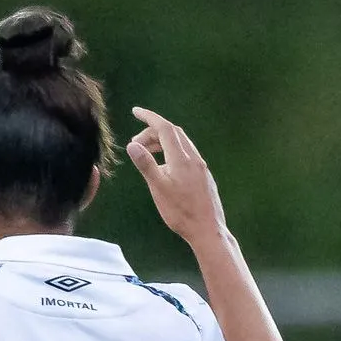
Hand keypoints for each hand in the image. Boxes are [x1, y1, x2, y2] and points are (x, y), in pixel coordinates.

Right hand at [126, 107, 228, 249]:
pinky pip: (186, 154)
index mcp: (181, 158)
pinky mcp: (203, 175)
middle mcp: (193, 158)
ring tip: (146, 153)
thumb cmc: (181, 212)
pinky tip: (165, 167)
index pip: (164, 128)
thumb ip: (146, 165)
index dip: (149, 117)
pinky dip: (171, 151)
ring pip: (180, 143)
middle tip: (135, 143)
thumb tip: (132, 145)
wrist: (207, 229)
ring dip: (162, 141)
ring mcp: (200, 166)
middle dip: (152, 131)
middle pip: (172, 133)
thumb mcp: (158, 188)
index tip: (135, 111)